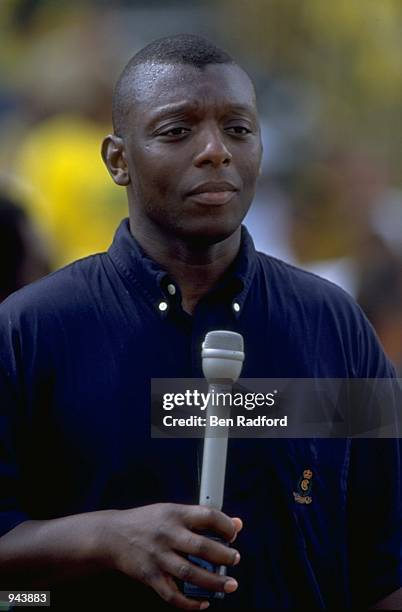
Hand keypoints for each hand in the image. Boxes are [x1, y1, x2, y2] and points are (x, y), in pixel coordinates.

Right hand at [102, 503, 242, 609]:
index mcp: (175, 514)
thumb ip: (202, 518)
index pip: (208, 516)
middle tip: (235, 560)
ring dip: (214, 582)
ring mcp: (158, 556)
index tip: (233, 534)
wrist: (112, 535)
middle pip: (202, 547)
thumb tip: (237, 524)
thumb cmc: (147, 522)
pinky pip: (173, 595)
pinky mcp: (150, 576)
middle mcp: (167, 534)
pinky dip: (190, 603)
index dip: (226, 525)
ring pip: (191, 573)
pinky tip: (203, 602)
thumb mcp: (172, 511)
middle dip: (224, 556)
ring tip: (229, 584)